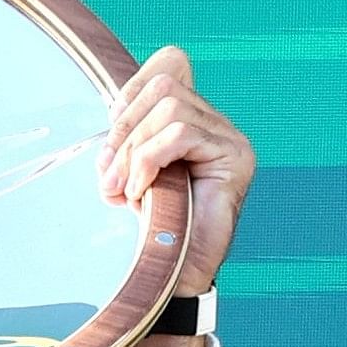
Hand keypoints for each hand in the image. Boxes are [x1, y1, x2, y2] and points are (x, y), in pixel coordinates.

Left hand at [98, 46, 254, 346]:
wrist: (169, 280)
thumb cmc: (148, 229)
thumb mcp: (128, 173)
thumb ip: (127, 137)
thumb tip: (111, 103)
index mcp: (194, 120)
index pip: (169, 66)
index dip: (130, 91)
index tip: (109, 139)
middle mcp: (218, 125)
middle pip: (164, 86)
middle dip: (125, 128)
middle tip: (109, 177)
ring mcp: (232, 139)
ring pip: (170, 108)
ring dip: (133, 151)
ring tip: (123, 191)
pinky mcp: (237, 157)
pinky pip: (179, 134)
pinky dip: (149, 161)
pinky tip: (141, 194)